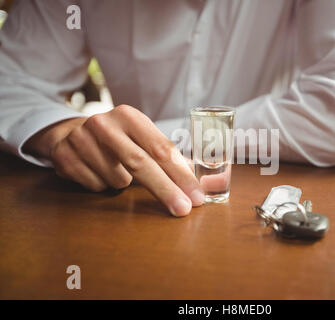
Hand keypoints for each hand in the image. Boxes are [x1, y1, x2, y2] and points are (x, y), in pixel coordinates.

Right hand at [24, 105, 203, 215]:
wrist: (71, 132)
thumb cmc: (118, 139)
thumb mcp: (142, 138)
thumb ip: (170, 158)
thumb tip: (204, 181)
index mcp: (130, 116)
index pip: (161, 149)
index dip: (181, 175)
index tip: (197, 196)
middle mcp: (104, 124)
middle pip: (141, 164)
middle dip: (166, 190)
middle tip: (183, 209)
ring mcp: (81, 139)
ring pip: (117, 180)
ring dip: (124, 183)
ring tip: (116, 169)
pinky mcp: (64, 157)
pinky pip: (96, 187)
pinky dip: (103, 185)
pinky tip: (97, 171)